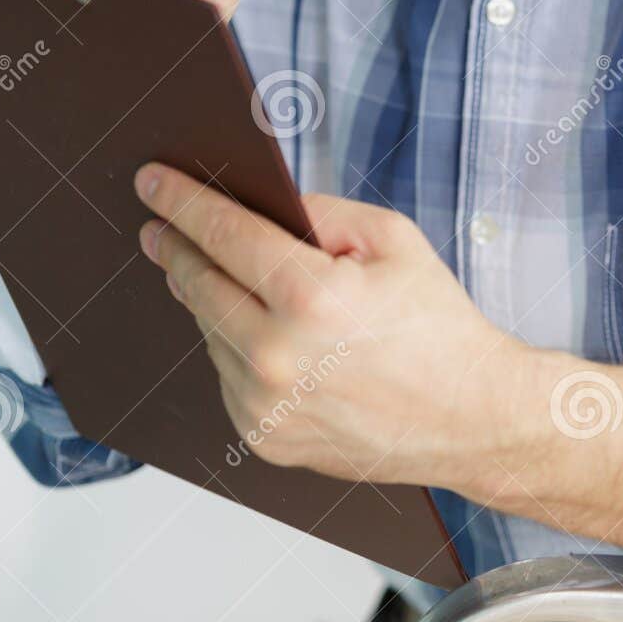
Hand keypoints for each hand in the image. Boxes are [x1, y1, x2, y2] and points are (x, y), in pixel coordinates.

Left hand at [134, 164, 522, 487]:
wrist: (470, 417)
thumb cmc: (437, 327)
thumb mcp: (391, 238)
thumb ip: (319, 212)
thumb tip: (260, 205)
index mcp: (310, 297)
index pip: (222, 233)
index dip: (181, 201)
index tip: (152, 183)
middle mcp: (277, 356)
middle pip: (198, 284)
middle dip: (175, 247)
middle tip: (158, 227)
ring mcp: (265, 405)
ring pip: (209, 331)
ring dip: (210, 300)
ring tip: (222, 277)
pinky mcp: (264, 438)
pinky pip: (227, 375)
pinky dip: (236, 348)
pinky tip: (262, 334)